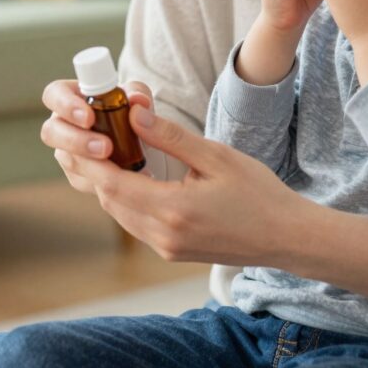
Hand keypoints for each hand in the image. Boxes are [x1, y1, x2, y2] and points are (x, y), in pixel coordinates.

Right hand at [40, 77, 154, 194]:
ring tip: (119, 165)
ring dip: (92, 164)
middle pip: (50, 132)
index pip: (54, 94)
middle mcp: (62, 124)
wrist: (140, 140)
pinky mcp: (77, 175)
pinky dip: (102, 179)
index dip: (65, 105)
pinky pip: (82, 180)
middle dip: (76, 141)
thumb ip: (138, 93)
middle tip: (105, 147)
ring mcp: (67, 151)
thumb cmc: (131, 108)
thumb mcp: (138, 96)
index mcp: (70, 96)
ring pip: (67, 159)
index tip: (89, 118)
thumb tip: (138, 100)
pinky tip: (123, 177)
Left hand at [81, 104, 315, 265]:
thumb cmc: (258, 193)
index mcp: (173, 211)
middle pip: (111, 201)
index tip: (82, 135)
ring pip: (121, 214)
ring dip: (111, 185)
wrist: (284, 236)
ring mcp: (167, 248)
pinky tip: (135, 177)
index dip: (92, 161)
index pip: (113, 185)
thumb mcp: (216, 157)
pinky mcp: (172, 252)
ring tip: (109, 151)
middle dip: (97, 170)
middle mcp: (164, 236)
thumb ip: (172, 138)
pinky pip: (137, 224)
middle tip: (92, 136)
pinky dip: (128, 199)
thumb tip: (134, 115)